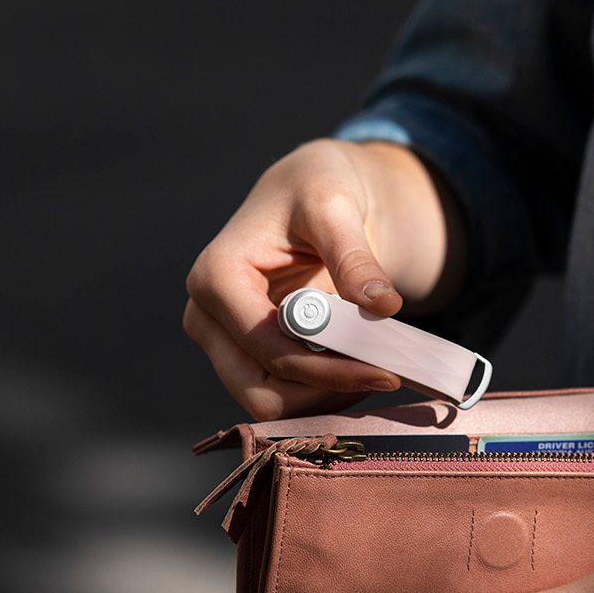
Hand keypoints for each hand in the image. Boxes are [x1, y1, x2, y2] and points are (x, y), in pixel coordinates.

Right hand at [183, 139, 453, 420]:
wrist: (309, 193)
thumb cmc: (314, 187)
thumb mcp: (335, 206)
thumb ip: (354, 256)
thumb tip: (383, 305)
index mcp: (217, 278)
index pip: (270, 350)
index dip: (328, 369)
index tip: (386, 369)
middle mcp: (207, 318)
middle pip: (262, 393)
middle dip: (326, 391)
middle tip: (387, 375)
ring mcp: (222, 342)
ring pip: (271, 405)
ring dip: (328, 397)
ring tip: (378, 369)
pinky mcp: (245, 356)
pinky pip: (283, 396)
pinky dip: (324, 393)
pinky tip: (360, 368)